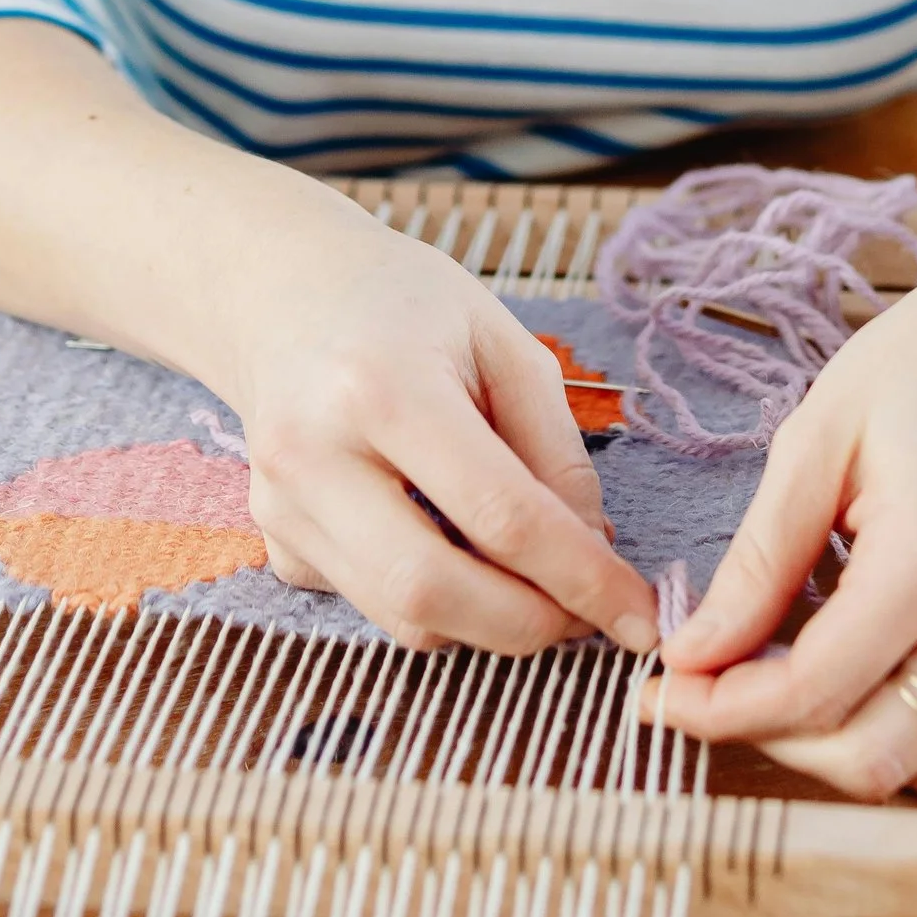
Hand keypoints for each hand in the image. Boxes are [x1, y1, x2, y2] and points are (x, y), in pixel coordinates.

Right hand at [214, 209, 661, 657]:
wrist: (283, 290)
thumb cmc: (405, 304)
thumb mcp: (503, 343)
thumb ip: (554, 451)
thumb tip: (593, 553)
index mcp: (382, 387)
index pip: (499, 515)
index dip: (580, 579)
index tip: (638, 618)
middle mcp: (314, 455)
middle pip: (431, 592)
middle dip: (528, 626)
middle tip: (587, 616)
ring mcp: (282, 507)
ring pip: (401, 618)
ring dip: (486, 621)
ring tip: (530, 574)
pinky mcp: (277, 541)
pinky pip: (373, 604)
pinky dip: (433, 598)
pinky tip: (449, 538)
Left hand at [645, 205, 916, 803]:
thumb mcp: (817, 438)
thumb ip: (758, 561)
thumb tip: (692, 654)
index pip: (812, 689)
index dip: (720, 707)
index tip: (661, 694)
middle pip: (869, 757)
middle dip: (770, 741)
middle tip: (710, 692)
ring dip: (846, 757)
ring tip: (788, 694)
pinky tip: (863, 691)